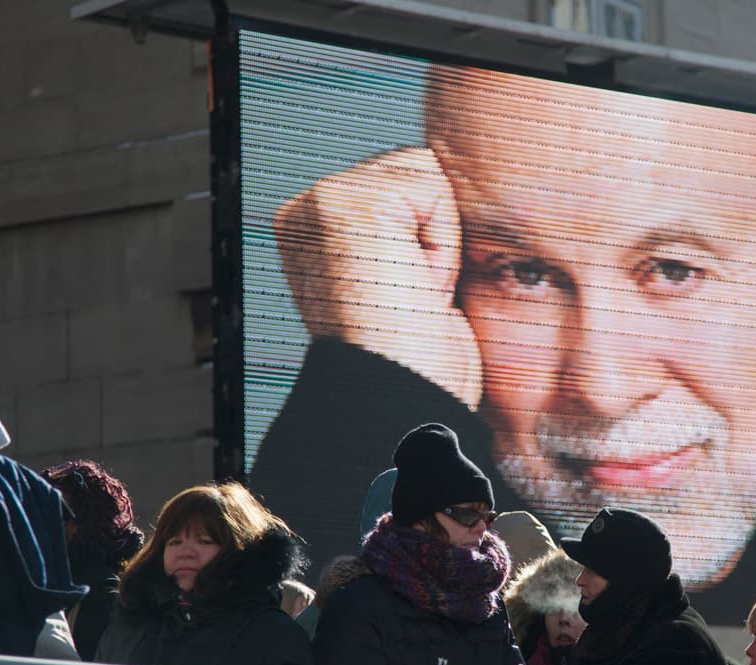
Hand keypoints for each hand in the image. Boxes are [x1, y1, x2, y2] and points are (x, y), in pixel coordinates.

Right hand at [273, 147, 482, 407]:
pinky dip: (443, 244)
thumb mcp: (405, 280)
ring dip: (441, 242)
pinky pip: (435, 189)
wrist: (407, 402)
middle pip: (418, 172)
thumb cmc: (417, 363)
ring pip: (427, 175)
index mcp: (314, 231)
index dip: (430, 240)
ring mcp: (321, 203)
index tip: (410, 296)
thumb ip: (405, 229)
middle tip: (415, 297)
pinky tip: (415, 284)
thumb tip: (447, 195)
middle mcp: (308, 212)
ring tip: (414, 291)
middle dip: (437, 236)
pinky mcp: (346, 202)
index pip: (405, 185)